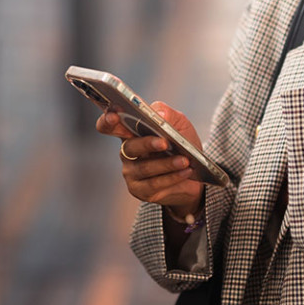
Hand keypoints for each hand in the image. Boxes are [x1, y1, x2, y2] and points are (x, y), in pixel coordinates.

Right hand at [96, 101, 203, 216]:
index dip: (107, 121)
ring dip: (167, 164)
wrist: (195, 172)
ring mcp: (131, 172)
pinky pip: (154, 184)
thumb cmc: (182, 144)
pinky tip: (185, 171)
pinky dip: (172, 177)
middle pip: (129, 147)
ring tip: (185, 160)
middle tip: (165, 143)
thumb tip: (159, 114)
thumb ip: (168, 114)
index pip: (108, 126)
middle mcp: (126, 152)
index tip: (114, 116)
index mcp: (130, 131)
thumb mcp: (179, 123)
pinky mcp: (140, 190)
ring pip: (144, 167)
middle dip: (147, 144)